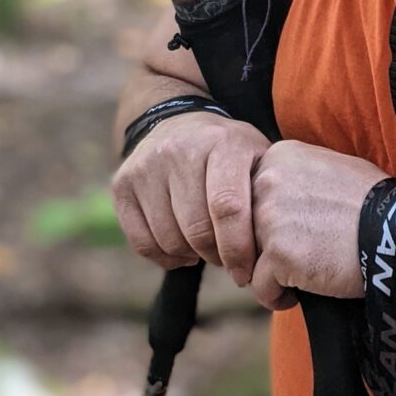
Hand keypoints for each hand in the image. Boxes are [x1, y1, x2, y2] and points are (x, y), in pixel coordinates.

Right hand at [111, 113, 269, 285]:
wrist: (178, 123)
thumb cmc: (229, 153)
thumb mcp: (257, 158)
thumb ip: (267, 195)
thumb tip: (273, 248)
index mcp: (223, 143)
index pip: (227, 208)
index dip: (237, 249)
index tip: (245, 273)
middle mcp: (179, 150)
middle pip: (196, 229)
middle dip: (216, 256)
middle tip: (227, 259)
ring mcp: (146, 166)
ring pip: (168, 239)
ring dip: (191, 256)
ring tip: (206, 247)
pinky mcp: (122, 183)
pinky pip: (142, 242)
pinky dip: (165, 257)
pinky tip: (182, 247)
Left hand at [249, 140, 383, 309]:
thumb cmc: (370, 204)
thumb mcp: (329, 168)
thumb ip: (293, 178)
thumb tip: (271, 200)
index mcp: (279, 157)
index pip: (248, 197)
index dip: (264, 222)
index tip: (287, 235)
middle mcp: (267, 182)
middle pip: (244, 227)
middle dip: (261, 249)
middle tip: (290, 261)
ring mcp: (270, 218)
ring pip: (248, 259)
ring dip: (268, 274)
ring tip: (298, 279)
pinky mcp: (278, 255)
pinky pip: (260, 287)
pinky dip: (276, 297)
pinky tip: (299, 294)